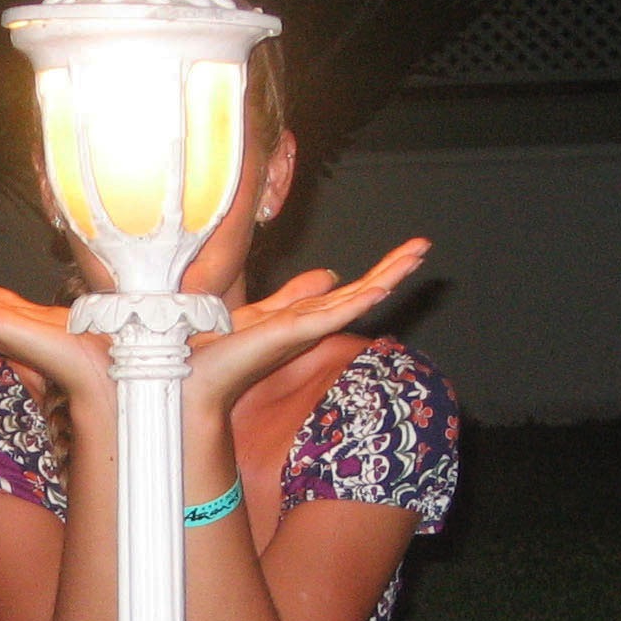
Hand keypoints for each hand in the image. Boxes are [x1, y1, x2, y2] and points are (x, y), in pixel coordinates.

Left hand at [188, 238, 430, 408]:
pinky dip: (358, 300)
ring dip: (387, 276)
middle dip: (393, 268)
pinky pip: (333, 313)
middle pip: (361, 291)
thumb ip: (295, 294)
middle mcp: (312, 324)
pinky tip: (381, 287)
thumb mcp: (262, 310)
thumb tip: (329, 273)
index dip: (380, 270)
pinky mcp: (294, 332)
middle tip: (424, 246)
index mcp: (306, 317)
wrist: (196, 373)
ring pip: (356, 298)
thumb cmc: (222, 349)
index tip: (408, 251)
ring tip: (416, 256)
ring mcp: (306, 329)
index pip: (351, 290)